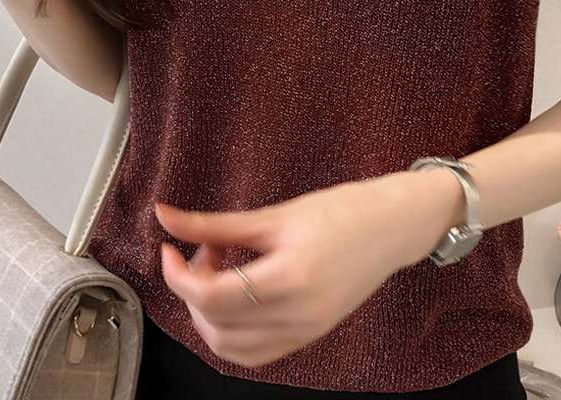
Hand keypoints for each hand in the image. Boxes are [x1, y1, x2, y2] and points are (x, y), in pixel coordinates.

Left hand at [153, 171, 447, 368]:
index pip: (209, 296)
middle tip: (206, 249)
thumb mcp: (275, 213)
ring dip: (209, 313)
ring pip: (229, 346)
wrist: (393, 225)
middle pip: (214, 323)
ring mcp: (305, 331)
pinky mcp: (310, 335)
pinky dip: (232, 330)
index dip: (177, 273)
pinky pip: (255, 351)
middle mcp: (298, 314)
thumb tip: (166, 216)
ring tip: (223, 270)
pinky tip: (238, 294)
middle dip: (193, 286)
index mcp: (290, 278)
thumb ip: (214, 223)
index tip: (170, 249)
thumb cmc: (345, 210)